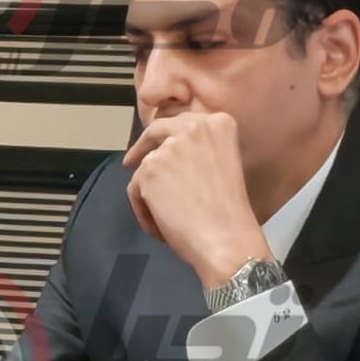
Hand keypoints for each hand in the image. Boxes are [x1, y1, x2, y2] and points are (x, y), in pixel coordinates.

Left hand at [123, 113, 273, 286]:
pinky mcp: (149, 168)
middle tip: (130, 162)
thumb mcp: (221, 163)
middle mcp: (194, 126)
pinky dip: (143, 210)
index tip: (154, 145)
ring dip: (149, 193)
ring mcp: (169, 146)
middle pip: (155, 131)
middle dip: (142, 146)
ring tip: (167, 221)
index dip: (165, 135)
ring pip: (144, 167)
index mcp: (219, 123)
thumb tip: (166, 148)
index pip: (180, 122)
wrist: (226, 238)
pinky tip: (160, 227)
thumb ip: (197, 150)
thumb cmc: (229, 211)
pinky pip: (135, 189)